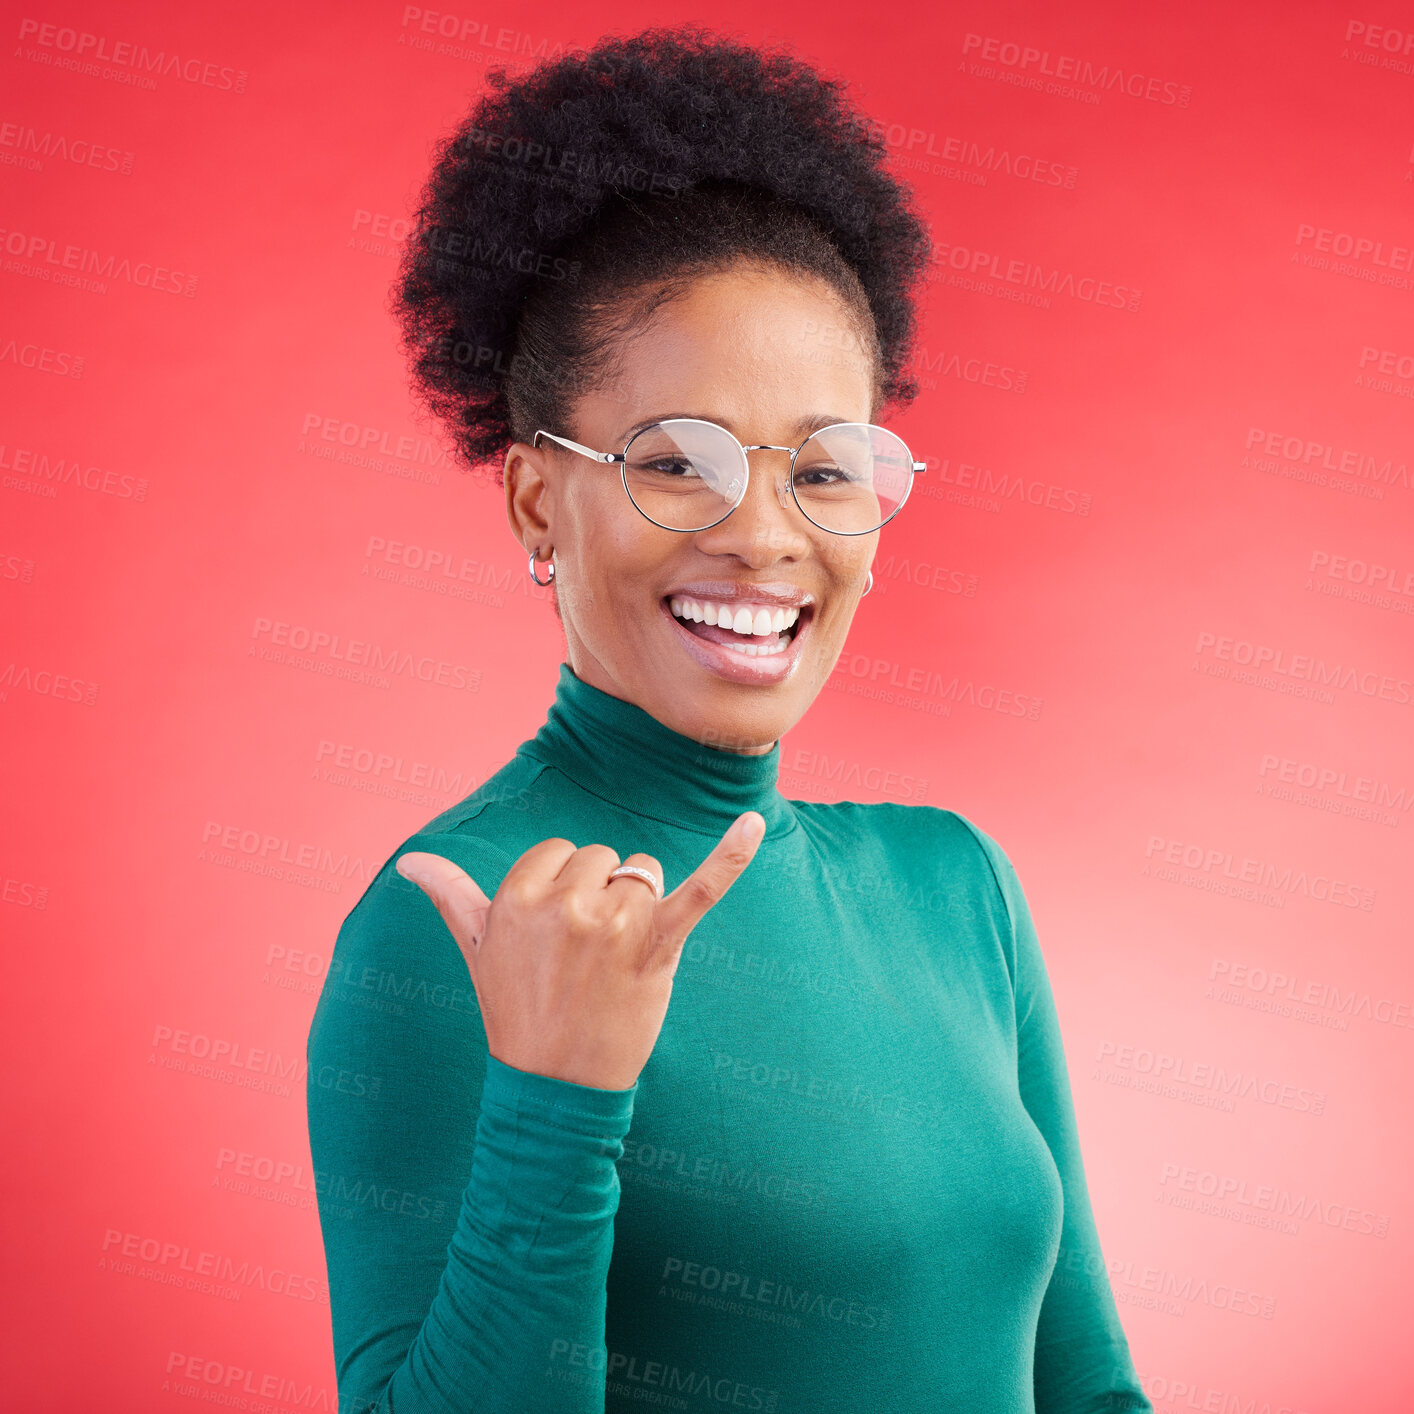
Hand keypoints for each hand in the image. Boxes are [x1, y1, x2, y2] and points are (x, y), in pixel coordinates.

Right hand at [394, 812, 764, 1089]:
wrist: (556, 1084)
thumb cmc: (515, 1009)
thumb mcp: (476, 949)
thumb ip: (449, 895)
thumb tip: (408, 862)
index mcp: (517, 897)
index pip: (560, 853)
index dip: (563, 890)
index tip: (555, 937)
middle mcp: (565, 904)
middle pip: (602, 858)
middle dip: (600, 894)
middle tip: (585, 954)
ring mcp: (615, 925)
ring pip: (642, 871)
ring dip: (638, 904)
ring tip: (616, 958)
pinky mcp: (659, 946)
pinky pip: (700, 891)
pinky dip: (731, 857)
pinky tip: (754, 826)